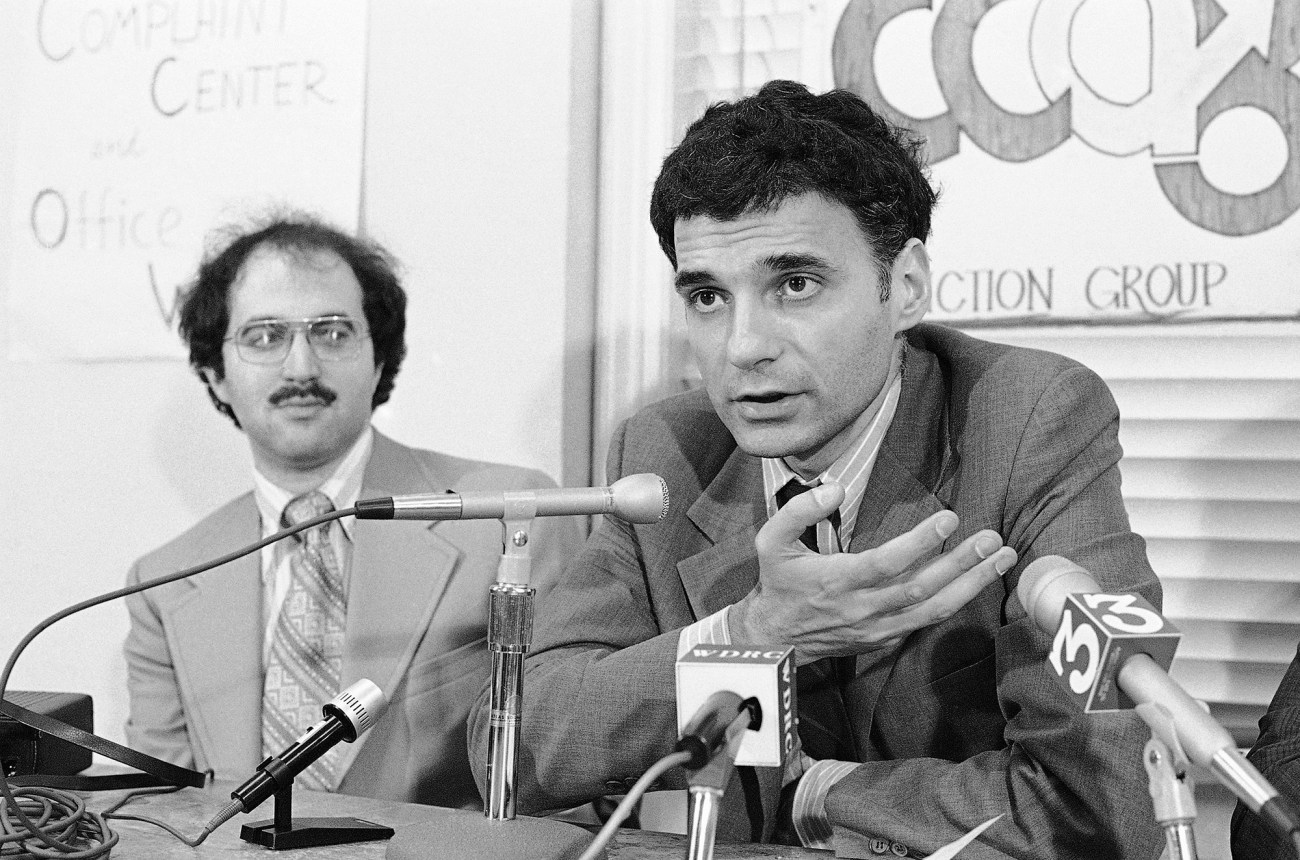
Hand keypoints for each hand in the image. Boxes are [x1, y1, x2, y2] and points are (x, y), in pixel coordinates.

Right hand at [728, 481, 1015, 664]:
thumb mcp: (770, 540)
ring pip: (933, 610)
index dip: (920, 543)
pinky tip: (978, 579)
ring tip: (1003, 559)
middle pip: (921, 588)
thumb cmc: (777, 582)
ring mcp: (877, 628)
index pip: (887, 563)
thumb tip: (835, 488)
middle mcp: (862, 608)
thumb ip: (799, 510)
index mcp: (837, 581)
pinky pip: (926, 621)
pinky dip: (955, 601)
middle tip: (993, 540)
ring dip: (972, 584)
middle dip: (962, 564)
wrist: (773, 637)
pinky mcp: (885, 639)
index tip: (948, 520)